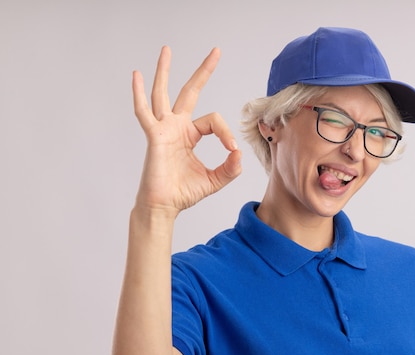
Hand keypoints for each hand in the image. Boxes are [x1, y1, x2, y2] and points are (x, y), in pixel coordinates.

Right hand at [132, 46, 241, 215]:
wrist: (165, 206)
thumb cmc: (184, 193)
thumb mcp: (215, 180)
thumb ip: (230, 169)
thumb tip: (240, 154)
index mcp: (190, 135)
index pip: (213, 121)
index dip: (225, 132)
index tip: (231, 149)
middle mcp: (176, 127)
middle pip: (190, 92)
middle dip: (203, 72)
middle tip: (216, 51)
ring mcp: (164, 130)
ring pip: (163, 94)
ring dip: (165, 72)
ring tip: (167, 50)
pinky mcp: (154, 137)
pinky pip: (144, 112)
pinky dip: (139, 94)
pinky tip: (136, 75)